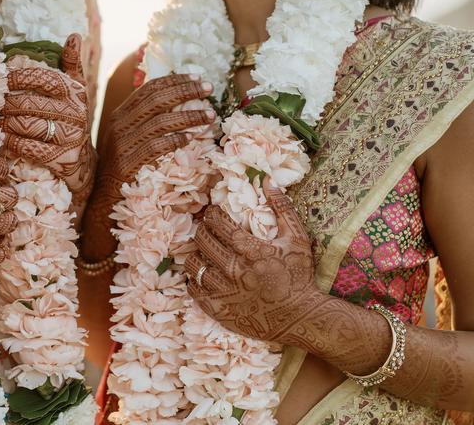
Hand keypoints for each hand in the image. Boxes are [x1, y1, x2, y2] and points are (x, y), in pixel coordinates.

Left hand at [0, 34, 96, 208]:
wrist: (84, 162)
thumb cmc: (71, 120)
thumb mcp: (75, 91)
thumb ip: (71, 65)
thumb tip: (74, 36)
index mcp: (75, 92)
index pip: (44, 78)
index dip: (19, 77)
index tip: (2, 80)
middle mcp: (75, 113)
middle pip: (29, 103)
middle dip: (5, 104)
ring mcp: (70, 137)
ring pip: (26, 125)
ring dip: (5, 124)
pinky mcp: (62, 158)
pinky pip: (28, 147)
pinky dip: (12, 143)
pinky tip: (4, 141)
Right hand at [81, 74, 214, 260]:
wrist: (101, 196)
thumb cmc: (121, 164)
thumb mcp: (128, 136)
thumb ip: (145, 119)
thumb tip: (177, 101)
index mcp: (120, 114)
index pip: (149, 89)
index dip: (174, 80)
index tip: (197, 78)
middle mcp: (119, 125)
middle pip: (157, 100)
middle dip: (186, 91)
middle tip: (209, 89)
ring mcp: (121, 144)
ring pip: (160, 122)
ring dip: (189, 116)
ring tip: (210, 115)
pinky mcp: (127, 163)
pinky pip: (155, 147)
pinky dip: (175, 140)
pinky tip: (191, 138)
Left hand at [185, 177, 317, 341]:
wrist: (301, 317)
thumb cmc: (298, 275)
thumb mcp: (295, 238)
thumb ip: (281, 207)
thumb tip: (266, 178)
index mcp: (249, 249)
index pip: (217, 222)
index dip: (212, 215)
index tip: (214, 214)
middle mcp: (233, 269)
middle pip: (202, 241)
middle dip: (202, 230)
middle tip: (206, 230)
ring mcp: (225, 291)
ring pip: (194, 265)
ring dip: (196, 254)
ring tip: (202, 252)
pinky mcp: (219, 310)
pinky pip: (194, 290)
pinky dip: (194, 280)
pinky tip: (202, 275)